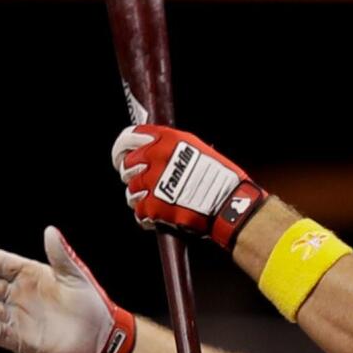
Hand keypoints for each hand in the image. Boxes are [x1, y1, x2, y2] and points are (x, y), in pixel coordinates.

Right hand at [0, 226, 134, 352]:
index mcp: (29, 275)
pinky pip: (1, 334)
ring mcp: (16, 317)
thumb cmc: (89, 300)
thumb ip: (60, 255)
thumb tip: (50, 230)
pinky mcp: (20, 339)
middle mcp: (17, 294)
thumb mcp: (75, 275)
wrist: (101, 332)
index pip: (2, 264)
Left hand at [112, 125, 265, 248]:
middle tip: (146, 183)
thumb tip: (150, 148)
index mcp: (168, 140)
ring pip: (131, 189)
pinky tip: (163, 213)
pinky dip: (148, 215)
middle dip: (133, 175)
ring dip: (141, 196)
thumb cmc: (222, 179)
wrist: (230, 205)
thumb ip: (171, 147)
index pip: (130, 137)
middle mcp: (158, 157)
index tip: (122, 156)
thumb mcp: (198, 149)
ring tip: (160, 200)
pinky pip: (138, 210)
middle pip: (127, 165)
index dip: (122, 148)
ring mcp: (153, 182)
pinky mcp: (153, 205)